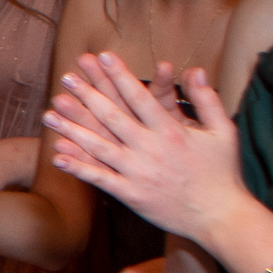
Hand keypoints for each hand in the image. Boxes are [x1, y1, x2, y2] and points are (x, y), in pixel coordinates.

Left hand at [45, 52, 243, 240]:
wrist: (220, 217)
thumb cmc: (223, 173)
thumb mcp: (223, 131)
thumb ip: (207, 100)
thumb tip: (196, 71)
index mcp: (172, 131)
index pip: (139, 97)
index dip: (119, 76)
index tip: (102, 56)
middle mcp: (151, 149)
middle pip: (112, 117)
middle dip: (87, 96)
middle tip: (66, 78)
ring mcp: (138, 173)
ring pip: (98, 146)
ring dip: (72, 129)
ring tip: (49, 114)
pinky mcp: (131, 195)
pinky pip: (99, 178)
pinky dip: (78, 167)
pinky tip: (57, 156)